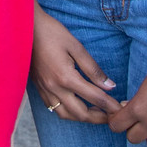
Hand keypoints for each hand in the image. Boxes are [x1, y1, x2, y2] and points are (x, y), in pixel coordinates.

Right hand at [32, 1, 119, 123]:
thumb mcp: (76, 47)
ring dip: (83, 118)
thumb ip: (93, 69)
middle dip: (99, 118)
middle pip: (81, 114)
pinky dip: (68, 112)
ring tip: (96, 113)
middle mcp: (54, 88)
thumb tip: (110, 86)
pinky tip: (76, 105)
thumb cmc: (52, 32)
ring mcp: (45, 90)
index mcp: (66, 77)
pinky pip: (54, 108)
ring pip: (66, 115)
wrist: (25, 28)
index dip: (110, 106)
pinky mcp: (39, 88)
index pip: (94, 98)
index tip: (121, 109)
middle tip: (112, 115)